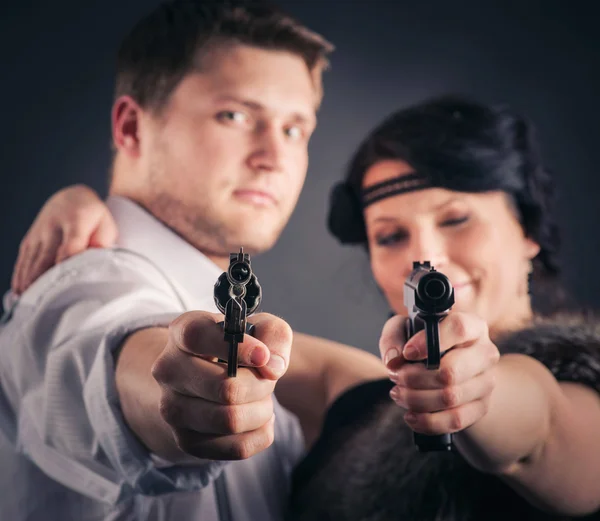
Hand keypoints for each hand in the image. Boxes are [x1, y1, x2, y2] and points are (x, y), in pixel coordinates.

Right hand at [12, 185, 115, 293]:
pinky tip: (20, 291)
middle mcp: (53, 227)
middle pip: (47, 257)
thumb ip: (103, 240)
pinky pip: (23, 259)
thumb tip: (96, 258)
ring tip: (30, 303)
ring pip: (32, 260)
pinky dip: (20, 275)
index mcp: (76, 221)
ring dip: (30, 281)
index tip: (65, 280)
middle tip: (44, 302)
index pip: (71, 244)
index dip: (67, 262)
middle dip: (44, 279)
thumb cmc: (94, 216)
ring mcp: (38, 234)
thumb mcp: (106, 223)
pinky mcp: (29, 239)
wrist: (70, 197)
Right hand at [151, 311, 291, 459]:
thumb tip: (272, 368)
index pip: (198, 336)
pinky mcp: (186, 440)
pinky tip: (257, 417)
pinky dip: (260, 434)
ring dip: (261, 411)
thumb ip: (274, 336)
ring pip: (231, 421)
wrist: (213, 376)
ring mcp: (172, 408)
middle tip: (267, 380)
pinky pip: (236, 447)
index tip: (263, 356)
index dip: (238, 348)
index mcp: (183, 331)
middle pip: (224, 388)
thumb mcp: (261, 328)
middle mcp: (168, 369)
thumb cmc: (241, 346)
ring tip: (262, 399)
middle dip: (260, 386)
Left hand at [379, 312, 498, 434]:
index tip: (407, 353)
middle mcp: (485, 352)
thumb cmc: (422, 343)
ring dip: (416, 399)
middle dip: (414, 378)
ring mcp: (486, 381)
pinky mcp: (481, 406)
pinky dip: (428, 421)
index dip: (429, 342)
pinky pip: (456, 420)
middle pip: (451, 371)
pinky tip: (411, 415)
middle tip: (396, 377)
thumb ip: (393, 337)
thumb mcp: (403, 330)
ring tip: (398, 393)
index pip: (459, 328)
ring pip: (450, 397)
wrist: (445, 366)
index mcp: (472, 326)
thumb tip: (393, 360)